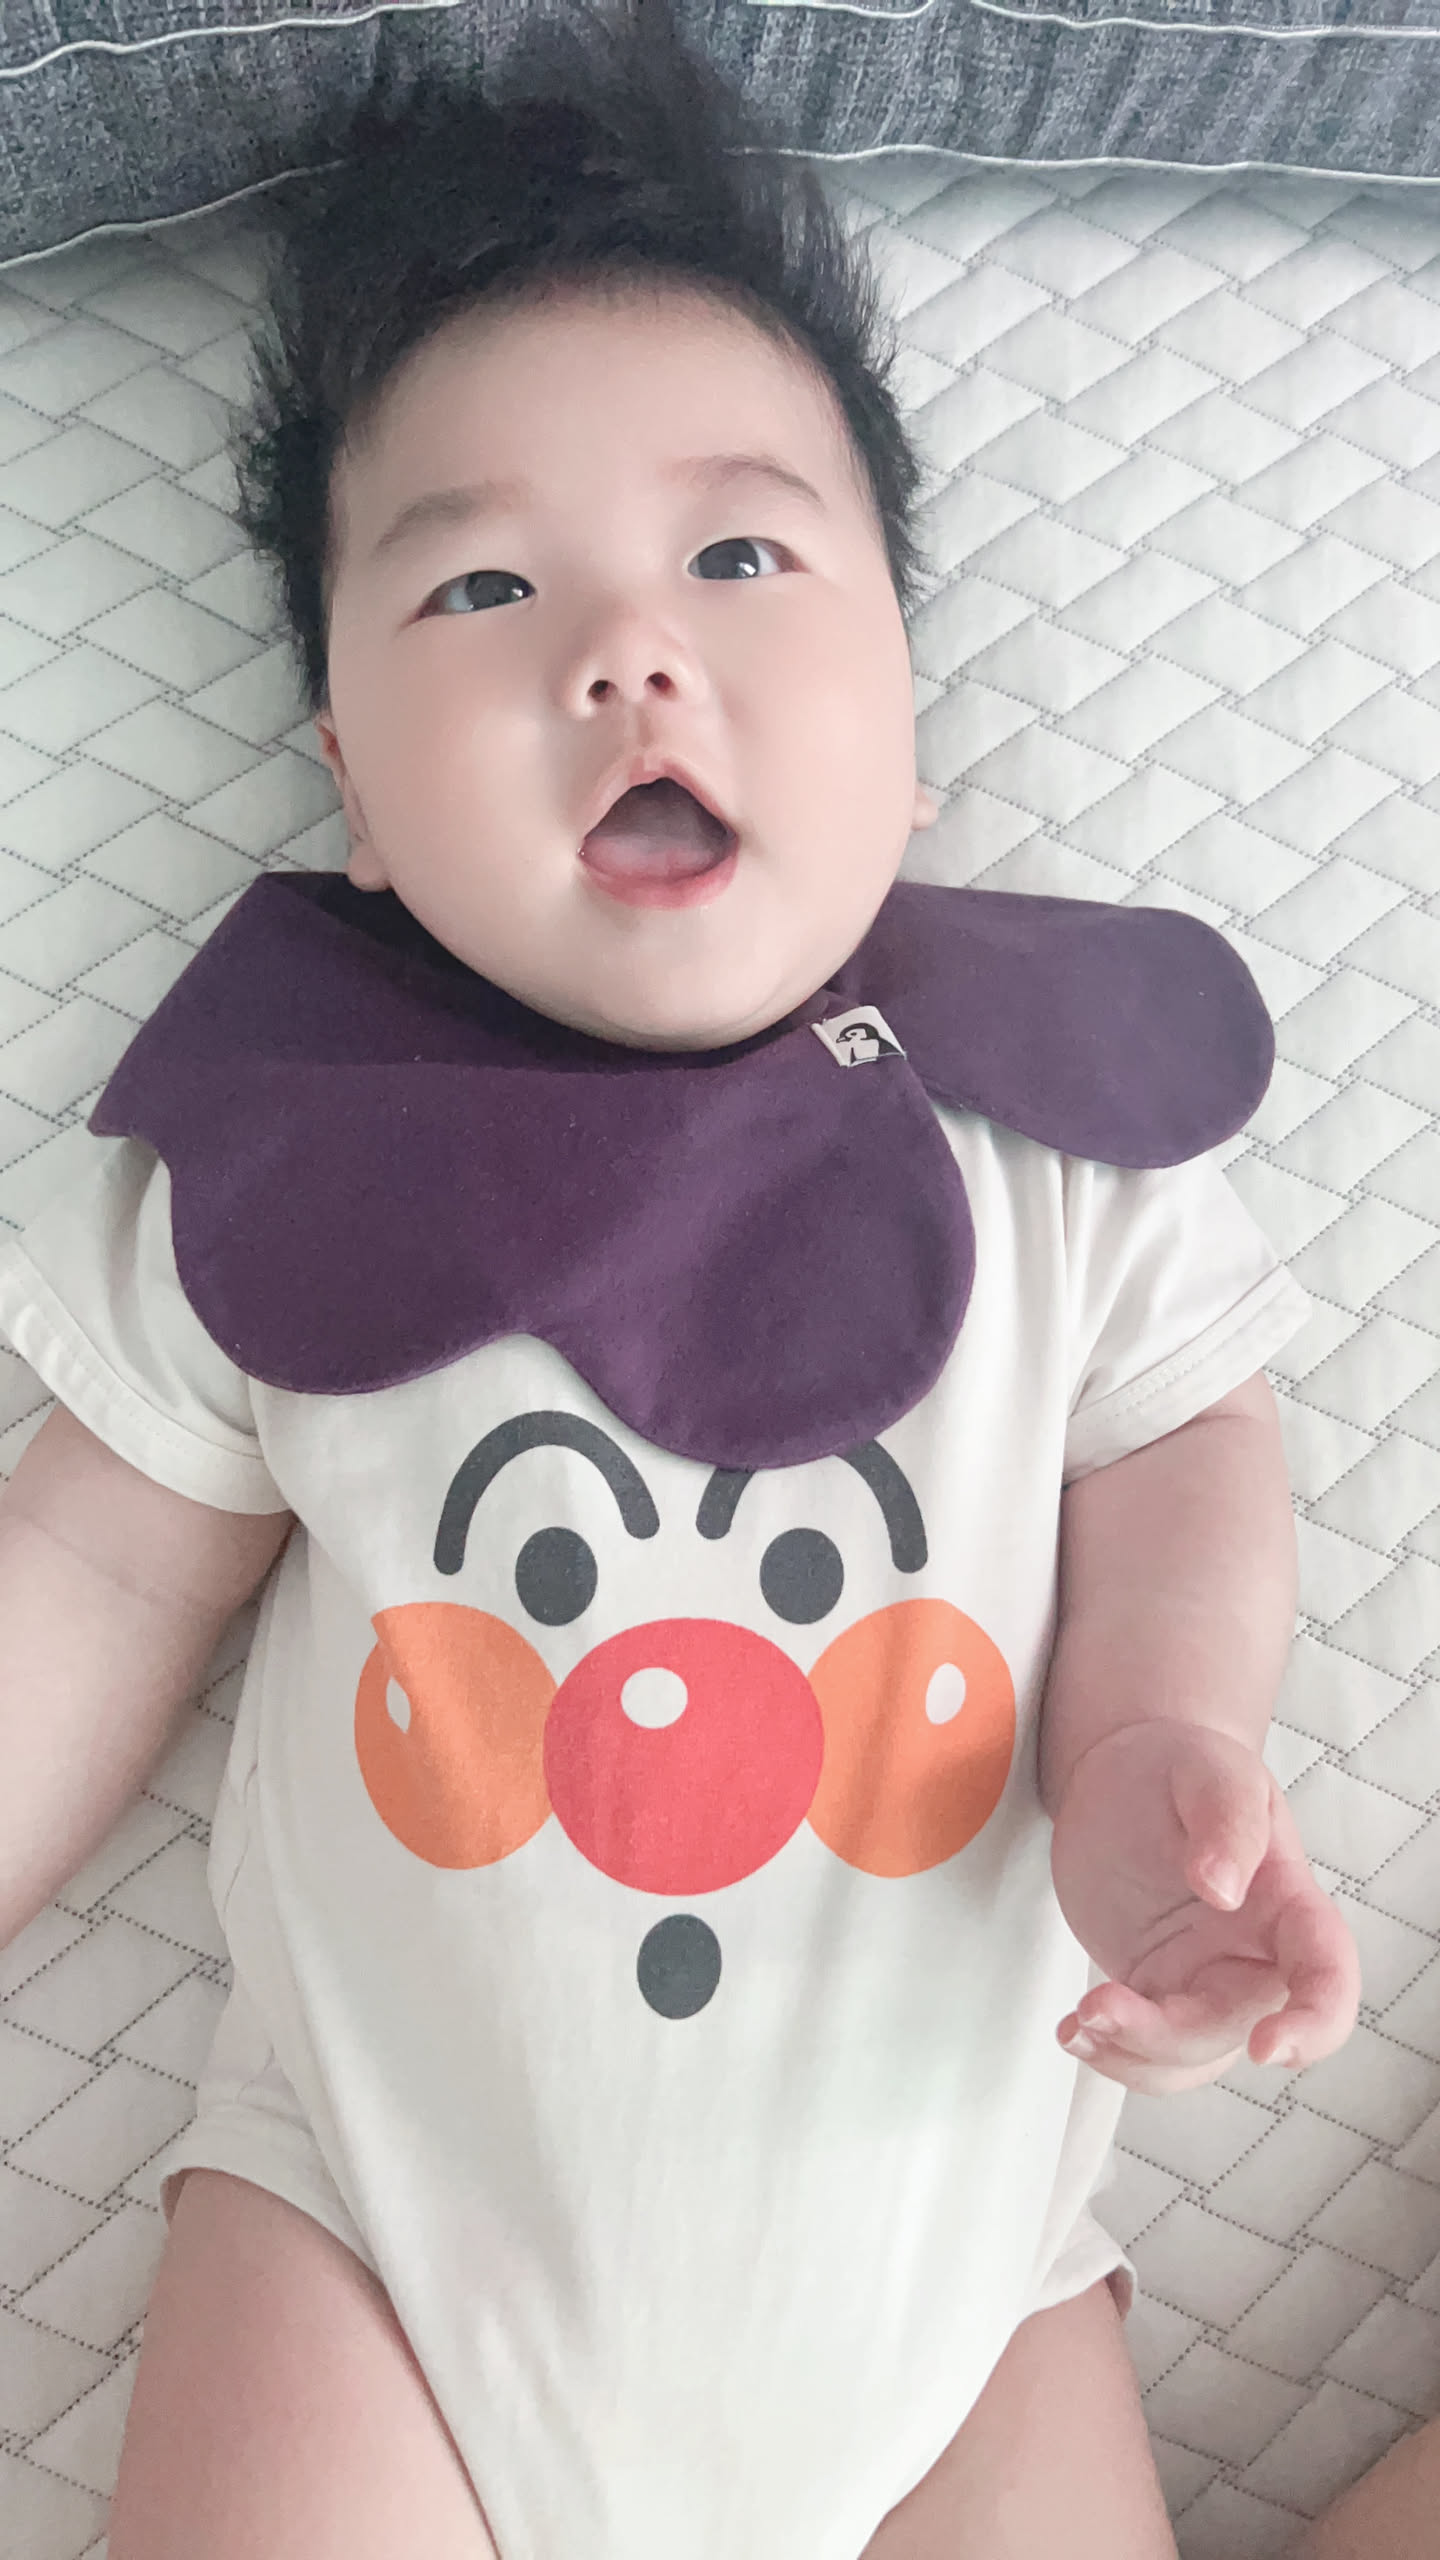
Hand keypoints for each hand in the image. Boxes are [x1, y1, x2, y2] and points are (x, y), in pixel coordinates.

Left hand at [1049, 1721, 1360, 2095]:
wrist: (1125, 1774)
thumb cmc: (1182, 1766)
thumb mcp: (1211, 1772)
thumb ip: (1227, 1822)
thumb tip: (1223, 1889)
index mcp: (1288, 1904)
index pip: (1327, 1974)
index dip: (1315, 2022)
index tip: (1270, 2048)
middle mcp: (1255, 1955)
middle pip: (1236, 2026)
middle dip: (1168, 2036)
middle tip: (1098, 2007)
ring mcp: (1204, 1979)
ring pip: (1190, 2056)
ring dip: (1133, 2057)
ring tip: (1076, 2024)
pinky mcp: (1156, 1989)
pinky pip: (1148, 2050)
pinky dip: (1112, 2053)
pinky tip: (1073, 2029)